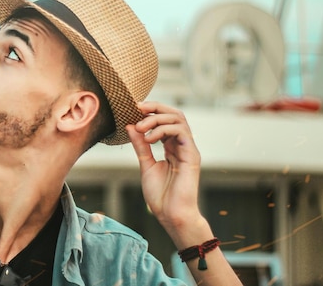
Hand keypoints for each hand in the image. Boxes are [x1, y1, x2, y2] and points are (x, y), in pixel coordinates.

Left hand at [125, 101, 202, 232]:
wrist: (171, 215)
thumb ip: (140, 145)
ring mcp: (188, 149)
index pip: (165, 120)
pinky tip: (150, 138)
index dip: (151, 111)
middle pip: (174, 114)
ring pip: (178, 119)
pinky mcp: (192, 156)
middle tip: (137, 109)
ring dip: (157, 118)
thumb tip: (130, 125)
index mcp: (171, 147)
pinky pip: (181, 132)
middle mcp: (181, 145)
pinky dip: (164, 129)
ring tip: (140, 127)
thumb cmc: (160, 195)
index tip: (134, 108)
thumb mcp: (145, 164)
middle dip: (155, 108)